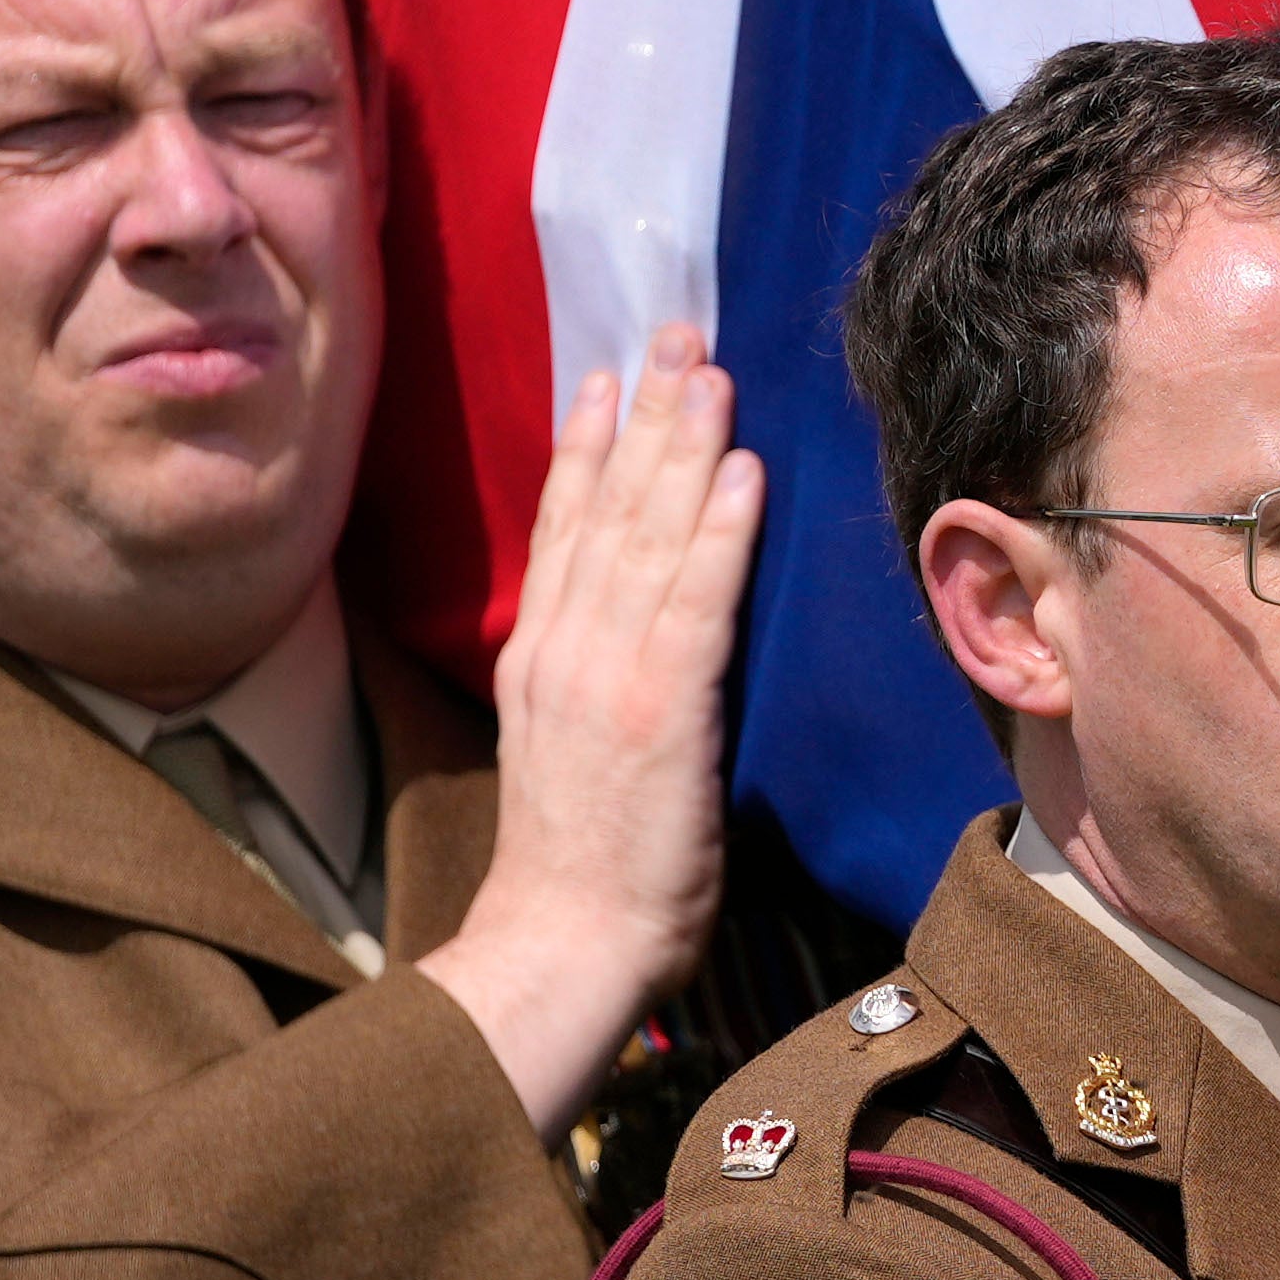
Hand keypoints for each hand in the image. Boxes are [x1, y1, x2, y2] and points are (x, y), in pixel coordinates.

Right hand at [435, 330, 767, 1129]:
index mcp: (537, 663)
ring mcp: (607, 675)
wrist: (560, 946)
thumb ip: (584, 692)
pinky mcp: (660, 710)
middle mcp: (563, 651)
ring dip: (684, 446)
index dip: (585, 447)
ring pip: (647, 535)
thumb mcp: (560, 759)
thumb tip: (618, 652)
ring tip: (709, 370)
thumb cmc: (576, 877)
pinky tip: (742, 473)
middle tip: (673, 332)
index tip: (605, 377)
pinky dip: (720, 532)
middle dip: (644, 414)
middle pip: (604, 508)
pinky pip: (696, 602)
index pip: (562, 531)